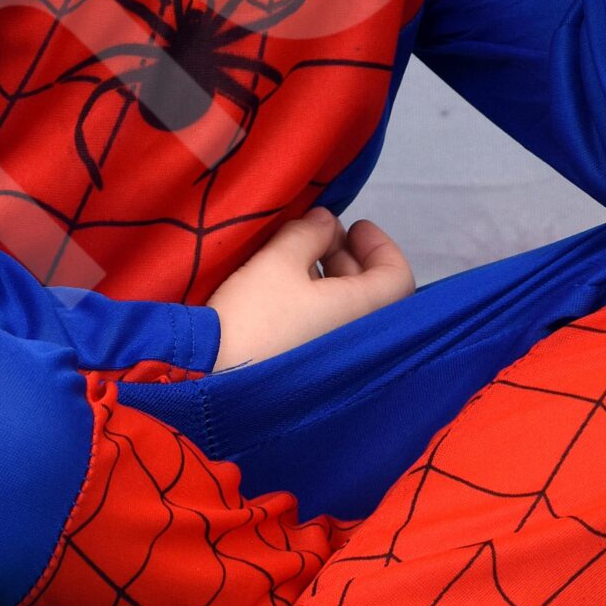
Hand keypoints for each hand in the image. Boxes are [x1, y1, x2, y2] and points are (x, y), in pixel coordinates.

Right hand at [210, 206, 415, 370]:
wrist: (208, 383)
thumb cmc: (252, 319)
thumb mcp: (277, 262)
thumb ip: (308, 234)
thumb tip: (327, 222)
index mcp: (361, 313)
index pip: (397, 276)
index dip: (380, 244)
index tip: (354, 225)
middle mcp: (358, 343)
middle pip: (372, 293)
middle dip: (349, 257)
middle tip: (319, 234)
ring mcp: (335, 364)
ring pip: (347, 313)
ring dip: (330, 279)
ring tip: (297, 257)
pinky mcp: (309, 375)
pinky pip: (328, 331)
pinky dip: (317, 305)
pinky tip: (285, 290)